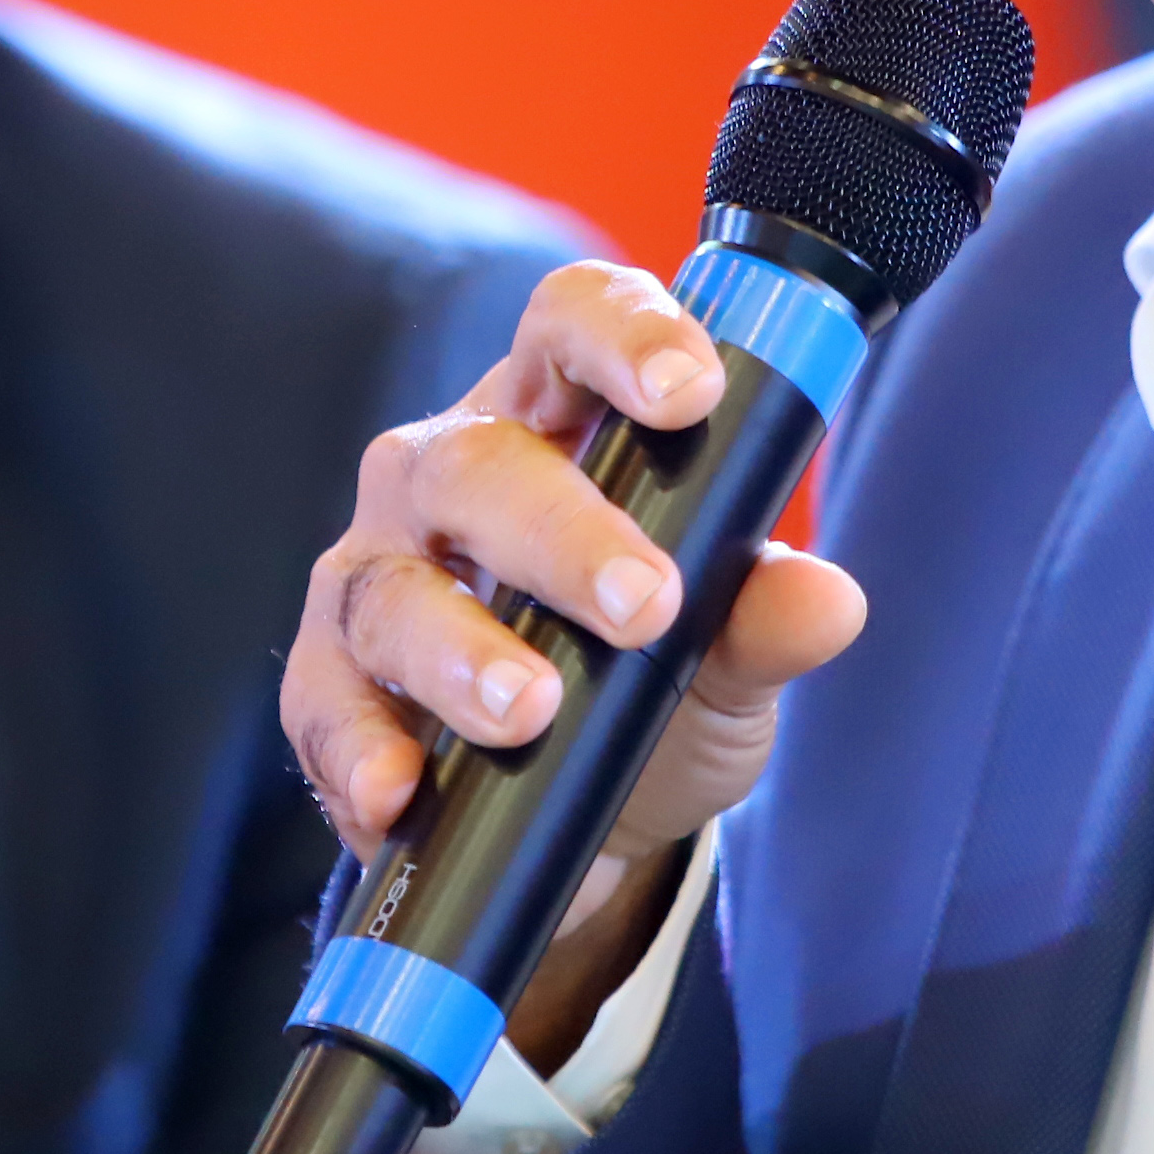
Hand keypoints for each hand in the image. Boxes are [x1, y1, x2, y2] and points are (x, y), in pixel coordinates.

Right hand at [281, 262, 867, 950]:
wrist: (585, 826)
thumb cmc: (652, 687)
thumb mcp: (725, 660)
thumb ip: (763, 622)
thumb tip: (827, 601)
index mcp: (552, 420)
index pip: (570, 327)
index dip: (624, 338)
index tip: (690, 392)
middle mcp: (445, 475)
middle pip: (475, 464)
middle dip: (559, 533)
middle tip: (644, 606)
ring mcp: (375, 576)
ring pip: (391, 589)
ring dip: (459, 652)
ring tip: (529, 712)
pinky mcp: (328, 684)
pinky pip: (327, 705)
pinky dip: (362, 749)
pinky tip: (400, 791)